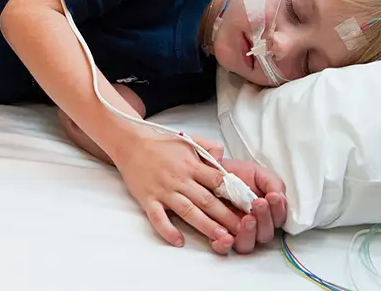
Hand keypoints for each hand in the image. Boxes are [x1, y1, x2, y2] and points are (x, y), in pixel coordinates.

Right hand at [111, 128, 240, 254]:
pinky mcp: (148, 199)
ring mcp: (164, 190)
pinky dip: (167, 230)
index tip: (250, 206)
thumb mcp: (189, 139)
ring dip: (205, 226)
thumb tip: (224, 159)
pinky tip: (178, 241)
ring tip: (221, 238)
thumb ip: (209, 147)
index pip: (218, 181)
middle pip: (207, 200)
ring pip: (188, 211)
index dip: (235, 194)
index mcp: (192, 164)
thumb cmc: (161, 143)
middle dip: (227, 216)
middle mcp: (180, 178)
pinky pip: (158, 218)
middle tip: (243, 230)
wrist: (130, 142)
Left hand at [219, 158, 286, 253]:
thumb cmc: (237, 174)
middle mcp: (253, 227)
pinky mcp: (217, 235)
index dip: (278, 211)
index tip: (273, 197)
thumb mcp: (259, 174)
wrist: (211, 169)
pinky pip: (222, 248)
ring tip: (248, 218)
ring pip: (247, 245)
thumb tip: (280, 197)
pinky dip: (225, 245)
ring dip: (249, 233)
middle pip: (265, 235)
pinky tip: (227, 237)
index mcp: (266, 214)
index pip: (278, 220)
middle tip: (259, 203)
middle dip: (265, 220)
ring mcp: (236, 232)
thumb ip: (273, 184)